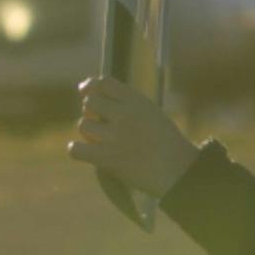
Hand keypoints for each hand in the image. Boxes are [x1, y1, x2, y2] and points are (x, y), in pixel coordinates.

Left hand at [67, 76, 199, 196]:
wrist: (179, 172)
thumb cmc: (165, 143)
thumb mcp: (151, 113)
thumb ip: (125, 101)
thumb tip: (86, 90)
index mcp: (137, 101)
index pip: (104, 82)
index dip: (92, 87)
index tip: (88, 94)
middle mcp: (125, 115)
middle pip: (89, 102)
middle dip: (91, 112)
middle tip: (102, 125)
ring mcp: (115, 136)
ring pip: (83, 124)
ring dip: (89, 133)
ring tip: (102, 142)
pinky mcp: (108, 159)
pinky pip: (75, 149)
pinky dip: (77, 150)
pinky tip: (85, 153)